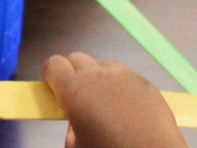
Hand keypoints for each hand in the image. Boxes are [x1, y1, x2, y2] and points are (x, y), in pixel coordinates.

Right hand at [42, 52, 186, 147]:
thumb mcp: (77, 147)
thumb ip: (70, 129)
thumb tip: (76, 122)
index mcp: (75, 90)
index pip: (53, 64)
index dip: (50, 76)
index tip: (54, 90)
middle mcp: (99, 75)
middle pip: (77, 59)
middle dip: (72, 75)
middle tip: (77, 101)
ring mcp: (125, 75)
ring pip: (103, 66)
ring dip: (97, 78)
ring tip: (105, 106)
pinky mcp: (146, 82)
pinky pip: (126, 77)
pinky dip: (120, 87)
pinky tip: (127, 111)